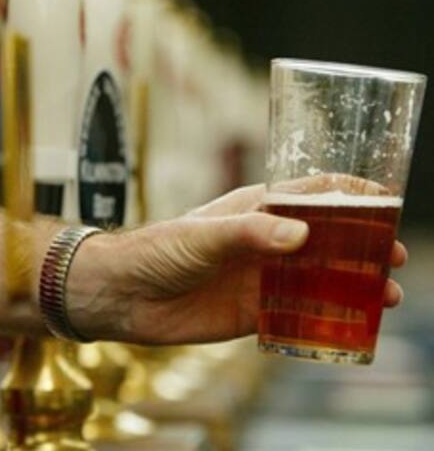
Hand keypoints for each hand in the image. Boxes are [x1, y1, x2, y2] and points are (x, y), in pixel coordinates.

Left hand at [67, 184, 406, 344]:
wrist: (125, 295)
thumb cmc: (158, 250)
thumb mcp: (205, 235)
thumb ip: (250, 233)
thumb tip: (302, 236)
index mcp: (255, 210)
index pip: (311, 194)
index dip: (350, 195)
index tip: (386, 201)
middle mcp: (264, 241)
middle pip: (325, 238)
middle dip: (363, 245)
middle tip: (394, 258)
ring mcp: (260, 277)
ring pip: (318, 277)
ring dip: (353, 284)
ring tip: (388, 296)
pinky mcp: (252, 311)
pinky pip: (297, 313)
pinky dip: (325, 317)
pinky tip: (350, 326)